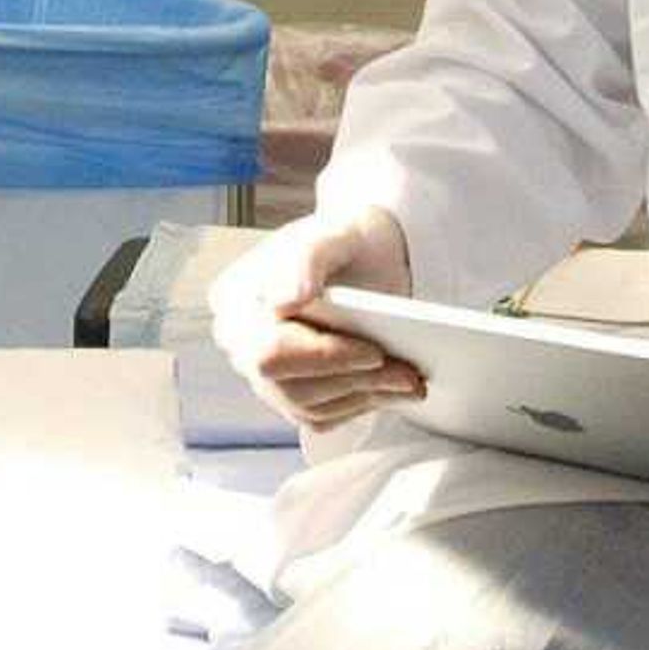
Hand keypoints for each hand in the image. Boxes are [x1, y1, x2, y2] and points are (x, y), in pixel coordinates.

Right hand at [209, 204, 422, 432]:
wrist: (364, 258)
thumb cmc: (344, 240)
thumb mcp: (332, 234)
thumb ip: (307, 259)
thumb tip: (285, 302)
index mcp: (236, 299)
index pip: (267, 350)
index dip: (320, 357)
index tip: (373, 352)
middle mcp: (241, 344)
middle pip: (288, 386)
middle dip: (352, 380)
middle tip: (409, 373)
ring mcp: (263, 375)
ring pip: (309, 406)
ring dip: (366, 395)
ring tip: (412, 379)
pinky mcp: (291, 395)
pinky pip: (322, 415)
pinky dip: (363, 404)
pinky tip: (397, 388)